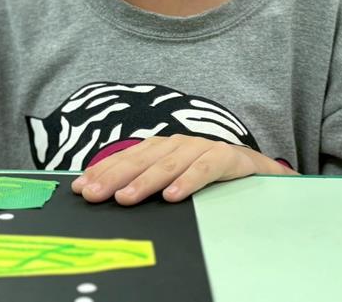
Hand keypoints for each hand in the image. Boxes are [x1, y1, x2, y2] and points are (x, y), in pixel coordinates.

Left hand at [70, 134, 295, 205]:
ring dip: (146, 181)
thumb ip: (148, 182)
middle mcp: (181, 143)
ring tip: (126, 198)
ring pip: (171, 163)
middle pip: (143, 158)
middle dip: (115, 176)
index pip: (128, 157)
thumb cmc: (211, 178)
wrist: (261, 174)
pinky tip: (172, 196)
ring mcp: (205, 147)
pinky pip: (206, 169)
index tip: (80, 187)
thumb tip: (108, 194)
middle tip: (94, 194)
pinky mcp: (230, 158)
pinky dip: (188, 181)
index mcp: (165, 147)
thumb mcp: (176, 178)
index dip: (103, 170)